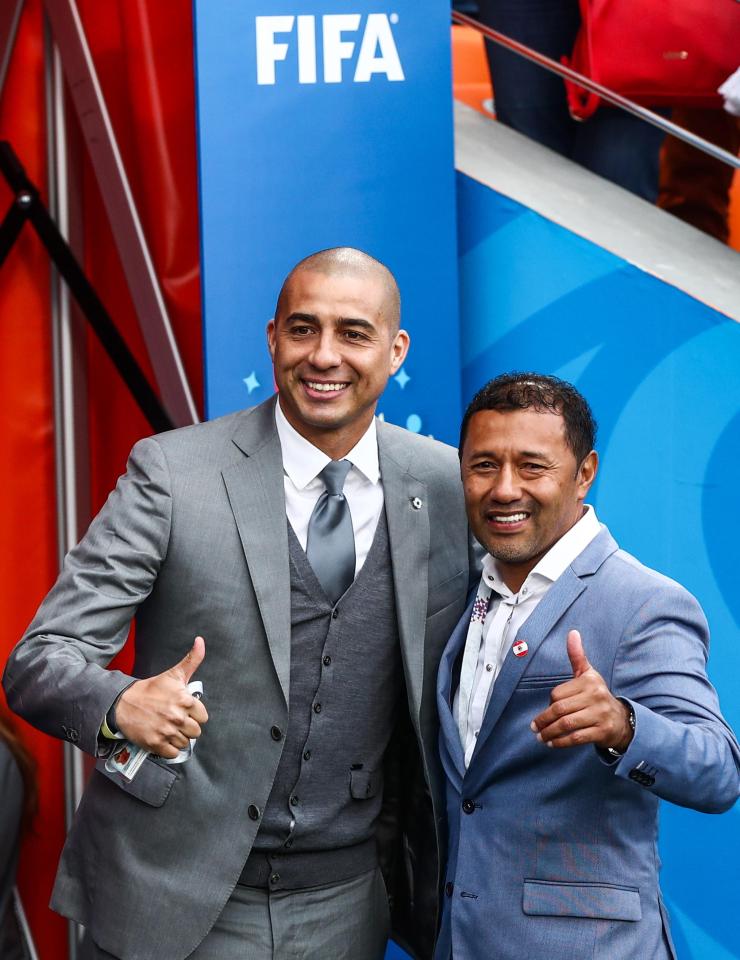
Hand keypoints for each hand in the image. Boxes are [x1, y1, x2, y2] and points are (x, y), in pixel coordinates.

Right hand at [114, 636, 208, 758]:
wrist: (123, 703)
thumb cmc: (150, 689)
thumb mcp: (173, 674)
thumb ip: (192, 659)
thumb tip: (201, 641)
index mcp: (185, 700)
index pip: (203, 716)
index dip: (194, 714)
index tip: (184, 711)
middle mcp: (177, 717)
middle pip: (196, 732)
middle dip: (187, 727)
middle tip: (175, 720)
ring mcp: (166, 732)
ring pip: (185, 743)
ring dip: (178, 738)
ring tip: (168, 728)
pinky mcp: (155, 744)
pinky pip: (172, 753)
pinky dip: (169, 749)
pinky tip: (162, 738)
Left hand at [530, 630, 632, 751]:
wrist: (622, 721)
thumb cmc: (598, 696)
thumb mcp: (589, 674)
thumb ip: (577, 656)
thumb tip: (572, 632)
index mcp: (589, 681)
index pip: (558, 694)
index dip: (549, 703)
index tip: (546, 711)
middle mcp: (596, 696)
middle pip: (560, 709)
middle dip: (544, 720)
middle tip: (534, 728)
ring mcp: (600, 715)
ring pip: (567, 724)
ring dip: (550, 732)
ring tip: (540, 737)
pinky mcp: (602, 732)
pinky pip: (577, 738)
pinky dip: (561, 742)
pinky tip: (552, 743)